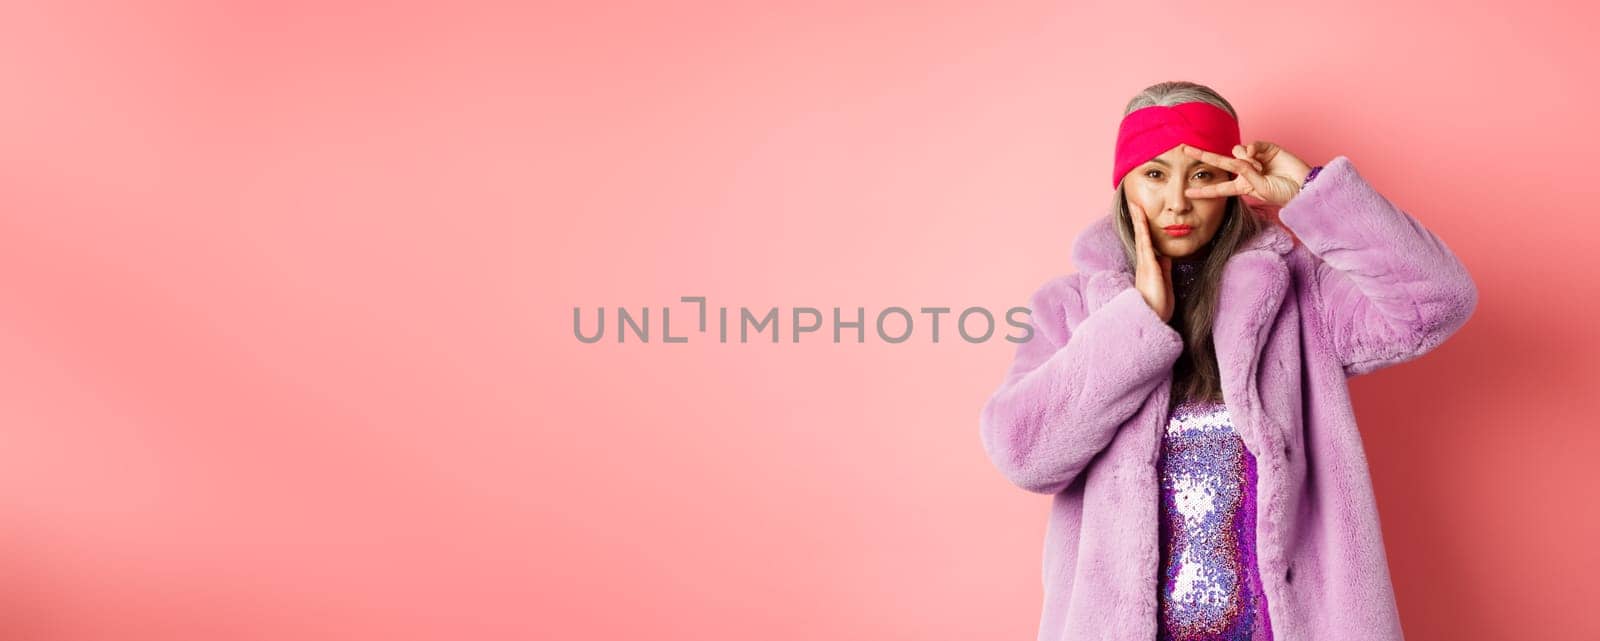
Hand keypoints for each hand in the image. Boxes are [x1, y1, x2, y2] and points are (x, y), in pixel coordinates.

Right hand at [1129, 200, 1173, 321]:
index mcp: (1148, 266)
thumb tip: (1165, 256)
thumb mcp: (1164, 283)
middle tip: (1134, 203)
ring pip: (1141, 237)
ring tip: (1135, 206)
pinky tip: (1142, 222)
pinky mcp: (1149, 268)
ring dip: (1138, 221)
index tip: (1141, 213)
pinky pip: (1146, 246)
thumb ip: (1164, 269)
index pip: (1146, 242)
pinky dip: (1143, 232)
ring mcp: (1145, 264)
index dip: (1143, 227)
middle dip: (1138, 219)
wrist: (1152, 318)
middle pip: (1140, 236)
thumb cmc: (1158, 305)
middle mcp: (1144, 263)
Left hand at [1180, 141, 1313, 206]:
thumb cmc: (1283, 193)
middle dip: (1203, 155)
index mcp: (1242, 186)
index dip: (1203, 190)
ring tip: (1260, 169)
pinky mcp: (1265, 149)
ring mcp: (1255, 160)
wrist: (1304, 186)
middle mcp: (1245, 172)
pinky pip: (1250, 145)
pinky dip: (1252, 150)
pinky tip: (1259, 157)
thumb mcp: (1259, 189)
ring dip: (1246, 161)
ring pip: (1237, 152)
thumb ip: (1246, 173)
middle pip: (1220, 163)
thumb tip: (1239, 155)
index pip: (1219, 188)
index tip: (1186, 192)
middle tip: (1185, 148)